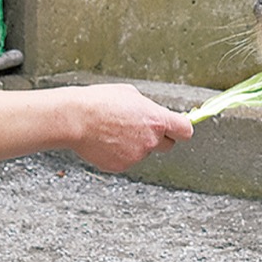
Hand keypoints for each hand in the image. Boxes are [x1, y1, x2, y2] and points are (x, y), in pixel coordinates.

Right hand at [68, 83, 193, 172]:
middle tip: (142, 128)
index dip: (181, 129)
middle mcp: (151, 140)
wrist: (75, 119)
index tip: (178, 128)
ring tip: (114, 131)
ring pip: (143, 152)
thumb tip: (153, 114)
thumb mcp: (131, 95)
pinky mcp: (121, 166)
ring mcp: (136, 156)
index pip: (185, 131)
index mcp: (157, 120)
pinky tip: (106, 141)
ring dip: (136, 144)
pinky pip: (126, 160)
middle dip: (159, 138)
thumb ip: (148, 108)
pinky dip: (120, 153)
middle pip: (167, 145)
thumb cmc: (100, 102)